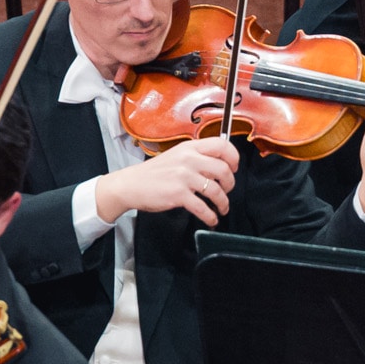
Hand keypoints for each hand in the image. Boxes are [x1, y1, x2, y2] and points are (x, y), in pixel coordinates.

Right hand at [99, 134, 237, 225]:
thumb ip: (196, 156)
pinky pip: (203, 208)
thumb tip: (219, 163)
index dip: (233, 157)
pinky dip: (211, 216)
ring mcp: (183, 177)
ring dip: (223, 203)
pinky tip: (211, 219)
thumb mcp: (176, 155)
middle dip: (231, 184)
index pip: (222, 145)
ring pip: (216, 190)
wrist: (130, 185)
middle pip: (224, 169)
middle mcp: (188, 159)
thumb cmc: (154, 172)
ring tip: (221, 208)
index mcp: (189, 147)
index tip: (234, 168)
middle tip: (227, 190)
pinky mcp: (178, 195)